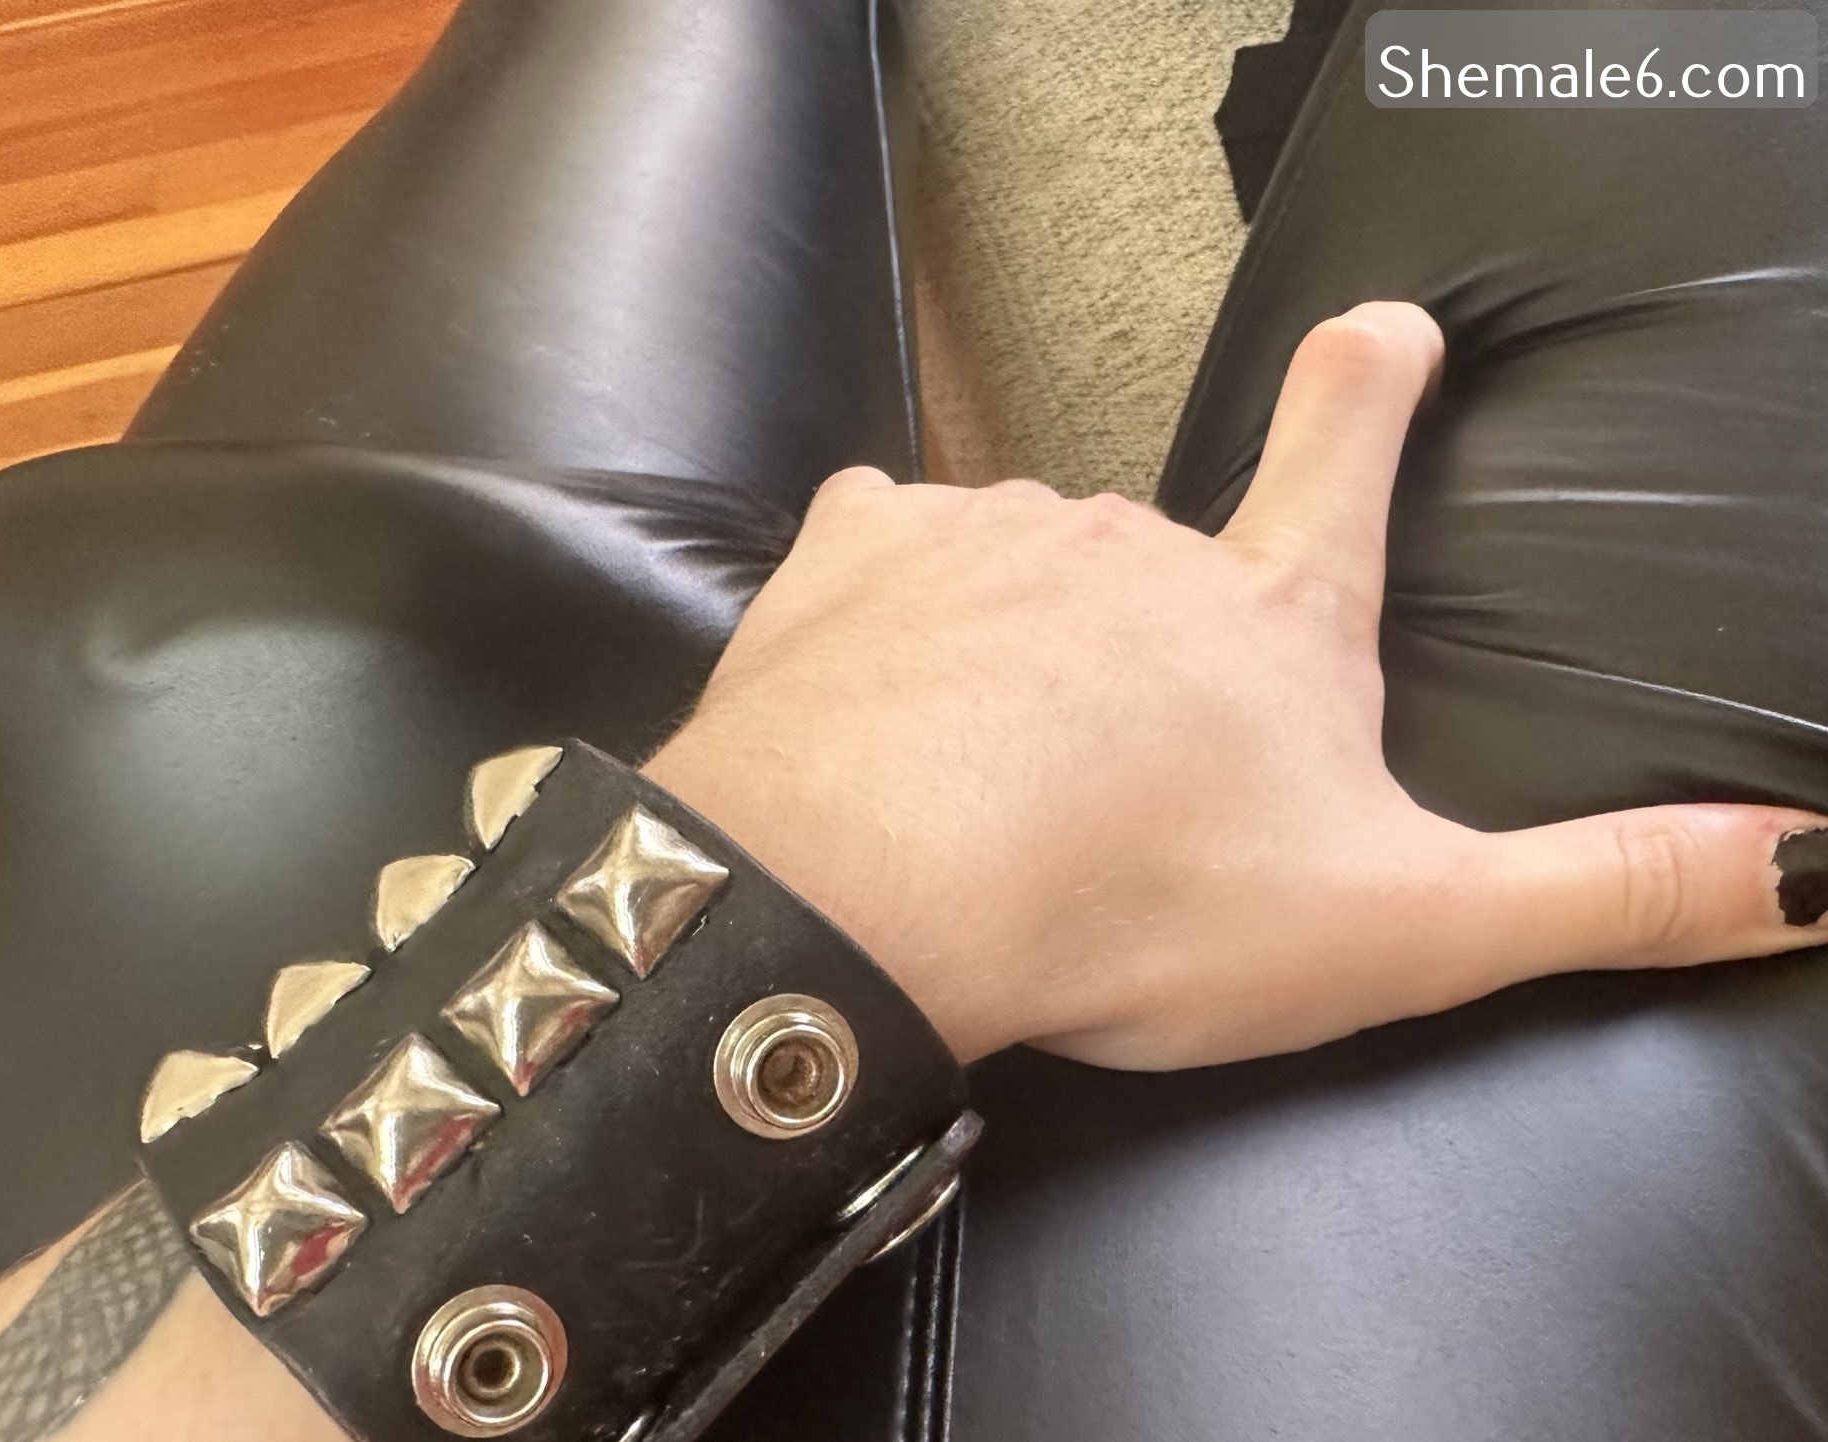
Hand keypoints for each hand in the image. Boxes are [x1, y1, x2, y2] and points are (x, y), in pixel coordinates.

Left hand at [646, 302, 1827, 1069]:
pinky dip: (901, 619)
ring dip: (1026, 647)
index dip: (1375, 379)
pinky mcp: (861, 555)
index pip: (1347, 444)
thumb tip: (1793, 867)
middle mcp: (1133, 542)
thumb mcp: (1403, 923)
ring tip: (1006, 771)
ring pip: (1027, 568)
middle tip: (1129, 775)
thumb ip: (1601, 890)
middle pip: (1166, 555)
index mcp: (1269, 616)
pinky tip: (898, 699)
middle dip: (1156, 646)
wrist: (872, 895)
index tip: (1388, 330)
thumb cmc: (1130, 903)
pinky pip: (892, 553)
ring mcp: (991, 532)